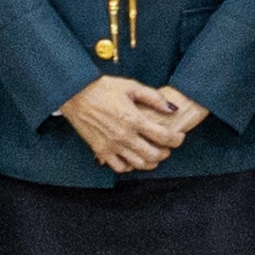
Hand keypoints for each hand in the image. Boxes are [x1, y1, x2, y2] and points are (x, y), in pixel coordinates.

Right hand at [60, 74, 199, 174]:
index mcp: (134, 119)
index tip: (179, 137)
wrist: (75, 94)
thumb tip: (172, 109)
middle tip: (167, 148)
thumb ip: (154, 98)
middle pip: (153, 155)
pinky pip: (119, 167)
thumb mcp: (131, 86)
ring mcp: (112, 146)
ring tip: (153, 155)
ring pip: (138, 164)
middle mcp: (124, 136)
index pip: (163, 136)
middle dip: (165, 153)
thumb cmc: (103, 88)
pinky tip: (133, 159)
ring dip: (150, 162)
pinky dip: (130, 166)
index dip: (176, 139)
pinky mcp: (100, 151)